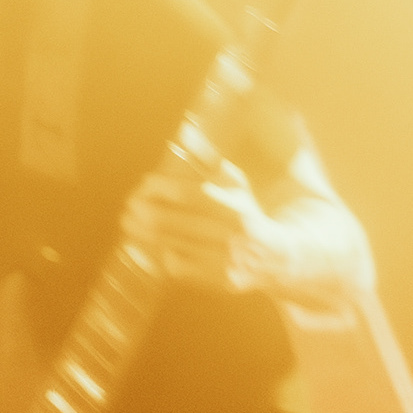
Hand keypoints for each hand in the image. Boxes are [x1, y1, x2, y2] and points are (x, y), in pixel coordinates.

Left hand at [123, 146, 289, 295]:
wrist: (283, 260)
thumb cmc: (249, 214)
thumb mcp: (235, 185)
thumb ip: (208, 160)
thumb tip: (185, 131)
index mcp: (237, 209)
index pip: (187, 194)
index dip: (159, 187)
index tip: (146, 183)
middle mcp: (233, 236)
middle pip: (167, 221)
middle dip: (141, 210)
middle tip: (130, 204)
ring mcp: (227, 262)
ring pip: (168, 244)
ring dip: (142, 232)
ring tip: (130, 222)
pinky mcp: (222, 281)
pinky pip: (178, 266)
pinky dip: (163, 254)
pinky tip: (157, 245)